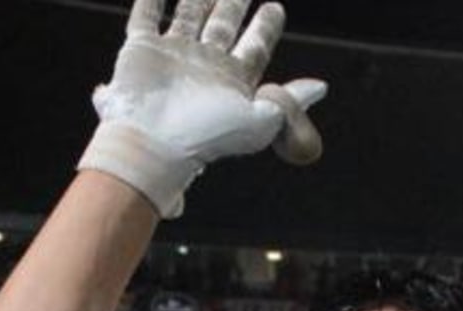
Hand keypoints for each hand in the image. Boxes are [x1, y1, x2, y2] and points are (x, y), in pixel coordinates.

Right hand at [79, 0, 327, 217]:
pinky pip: (145, 17)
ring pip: (188, 16)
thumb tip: (322, 87)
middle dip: (232, 5)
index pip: (254, 47)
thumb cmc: (209, 137)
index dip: (265, 27)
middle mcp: (203, 66)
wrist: (155, 144)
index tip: (275, 7)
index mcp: (232, 81)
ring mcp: (172, 56)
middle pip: (222, 27)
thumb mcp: (262, 121)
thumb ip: (291, 103)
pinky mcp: (140, 51)